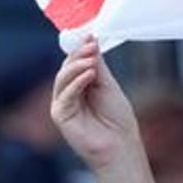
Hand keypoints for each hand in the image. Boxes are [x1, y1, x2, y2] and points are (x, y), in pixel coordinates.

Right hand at [51, 36, 138, 170]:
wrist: (121, 146)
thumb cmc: (118, 119)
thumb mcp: (109, 86)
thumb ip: (99, 66)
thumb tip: (91, 41)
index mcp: (81, 85)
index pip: (75, 62)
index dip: (81, 49)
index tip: (91, 36)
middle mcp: (69, 93)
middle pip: (67, 68)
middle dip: (78, 55)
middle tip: (90, 45)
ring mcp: (63, 104)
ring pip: (63, 79)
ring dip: (76, 66)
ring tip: (91, 59)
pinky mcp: (60, 115)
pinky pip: (65, 95)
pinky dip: (76, 83)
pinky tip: (89, 74)